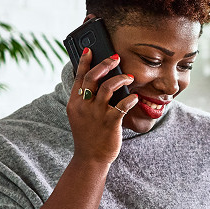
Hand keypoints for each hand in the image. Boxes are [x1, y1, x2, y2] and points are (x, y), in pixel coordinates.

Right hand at [67, 47, 135, 164]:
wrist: (90, 159)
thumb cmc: (88, 135)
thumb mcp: (80, 116)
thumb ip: (85, 100)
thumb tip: (99, 82)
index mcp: (75, 103)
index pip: (79, 77)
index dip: (84, 62)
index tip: (90, 49)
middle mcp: (83, 106)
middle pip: (92, 78)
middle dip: (104, 64)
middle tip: (116, 58)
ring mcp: (96, 114)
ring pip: (107, 88)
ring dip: (120, 79)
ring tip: (129, 77)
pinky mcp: (109, 123)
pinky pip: (122, 106)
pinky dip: (130, 99)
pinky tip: (134, 97)